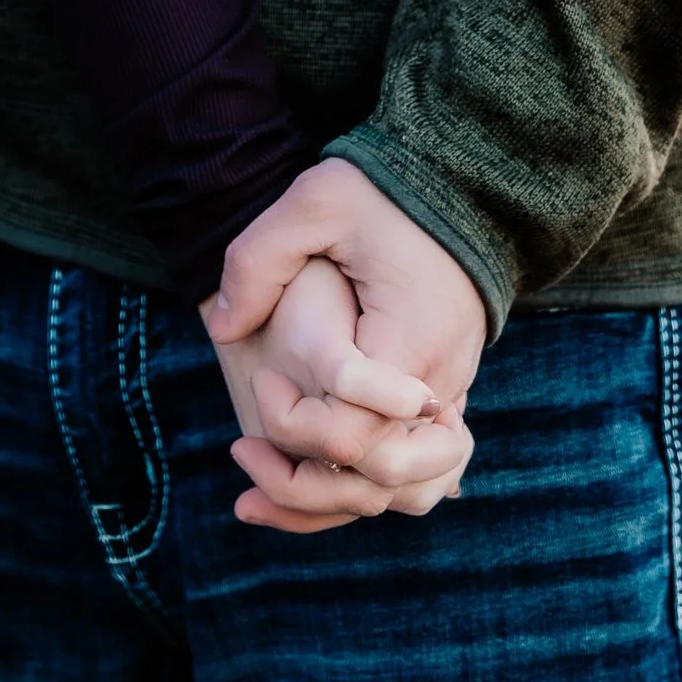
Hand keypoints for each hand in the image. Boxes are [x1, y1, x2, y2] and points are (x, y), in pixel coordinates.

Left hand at [206, 159, 487, 535]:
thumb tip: (222, 327)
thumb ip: (259, 261)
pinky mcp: (449, 393)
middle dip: (303, 482)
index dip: (293, 427)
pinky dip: (369, 480)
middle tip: (242, 448)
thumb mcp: (313, 202)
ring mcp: (454, 393)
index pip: (353, 437)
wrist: (458, 184)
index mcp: (411, 342)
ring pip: (406, 490)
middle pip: (379, 479)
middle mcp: (442, 382)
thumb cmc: (382, 190)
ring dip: (335, 497)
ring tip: (264, 479)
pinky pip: (419, 468)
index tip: (258, 381)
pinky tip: (315, 469)